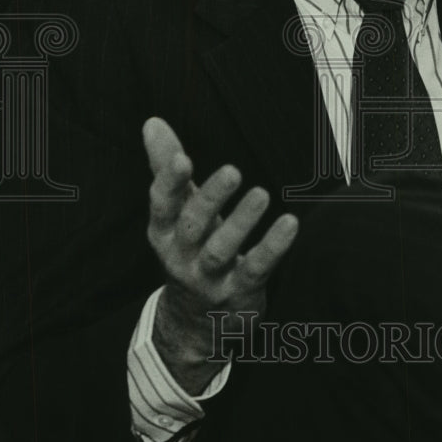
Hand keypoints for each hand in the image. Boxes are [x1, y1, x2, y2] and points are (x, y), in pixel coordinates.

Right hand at [142, 117, 297, 393]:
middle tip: (232, 170)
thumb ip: (166, 166)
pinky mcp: (238, 291)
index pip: (161, 204)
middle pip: (192, 226)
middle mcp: (181, 255)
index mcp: (163, 230)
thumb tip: (152, 122)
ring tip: (261, 193)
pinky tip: (289, 224)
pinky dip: (272, 248)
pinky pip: (255, 268)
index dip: (169, 182)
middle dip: (210, 199)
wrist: (195, 319)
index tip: (182, 159)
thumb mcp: (175, 210)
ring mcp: (209, 277)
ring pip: (221, 250)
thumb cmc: (189, 245)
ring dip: (241, 222)